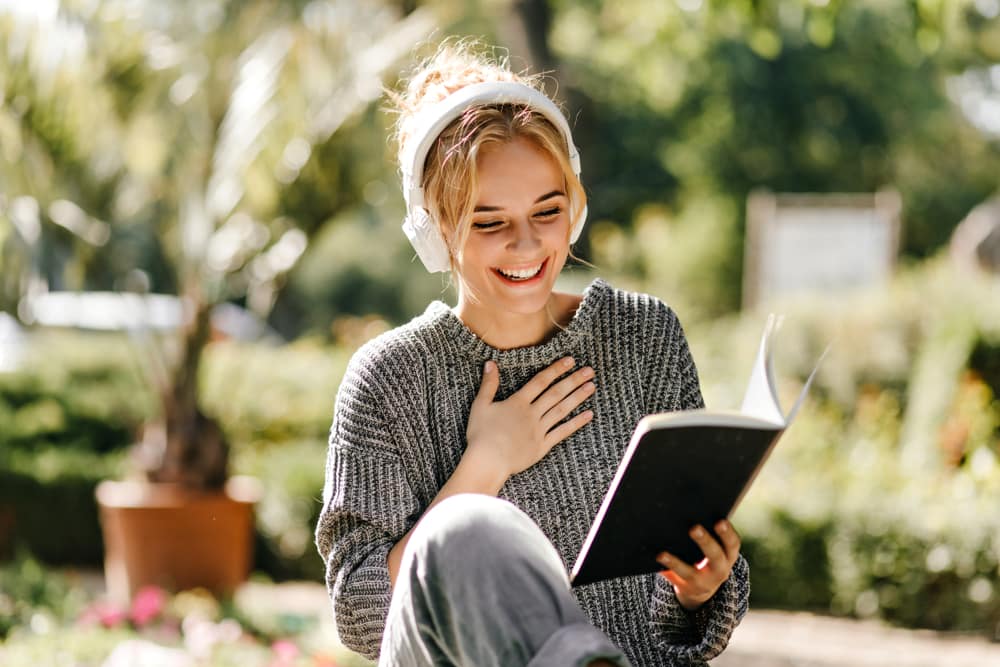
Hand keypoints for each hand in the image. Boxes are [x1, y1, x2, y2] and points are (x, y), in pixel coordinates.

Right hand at [465, 357, 595, 479]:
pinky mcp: (542, 446)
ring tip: (591, 387)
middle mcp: (532, 413)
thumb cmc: (481, 435)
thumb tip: (491, 363)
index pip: (540, 381)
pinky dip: (576, 423)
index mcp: (518, 402)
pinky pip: (562, 432)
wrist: (487, 461)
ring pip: (562, 410)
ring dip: (577, 397)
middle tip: (589, 371)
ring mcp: (539, 430)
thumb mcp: (480, 405)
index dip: (556, 369)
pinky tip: (588, 415)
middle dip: (573, 380)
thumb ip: (488, 384)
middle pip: (556, 393)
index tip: (570, 361)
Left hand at [656, 520, 740, 610]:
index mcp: (728, 556)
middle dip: (705, 542)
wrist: (702, 589)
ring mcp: (703, 582)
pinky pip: (674, 580)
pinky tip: (656, 561)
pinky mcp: (687, 588)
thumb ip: (711, 533)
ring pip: (690, 573)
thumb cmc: (708, 557)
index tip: (720, 521)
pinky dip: (665, 571)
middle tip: (694, 528)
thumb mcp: (717, 549)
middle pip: (715, 556)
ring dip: (676, 563)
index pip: (732, 544)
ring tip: (662, 554)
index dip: (727, 533)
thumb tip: (694, 509)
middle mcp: (719, 571)